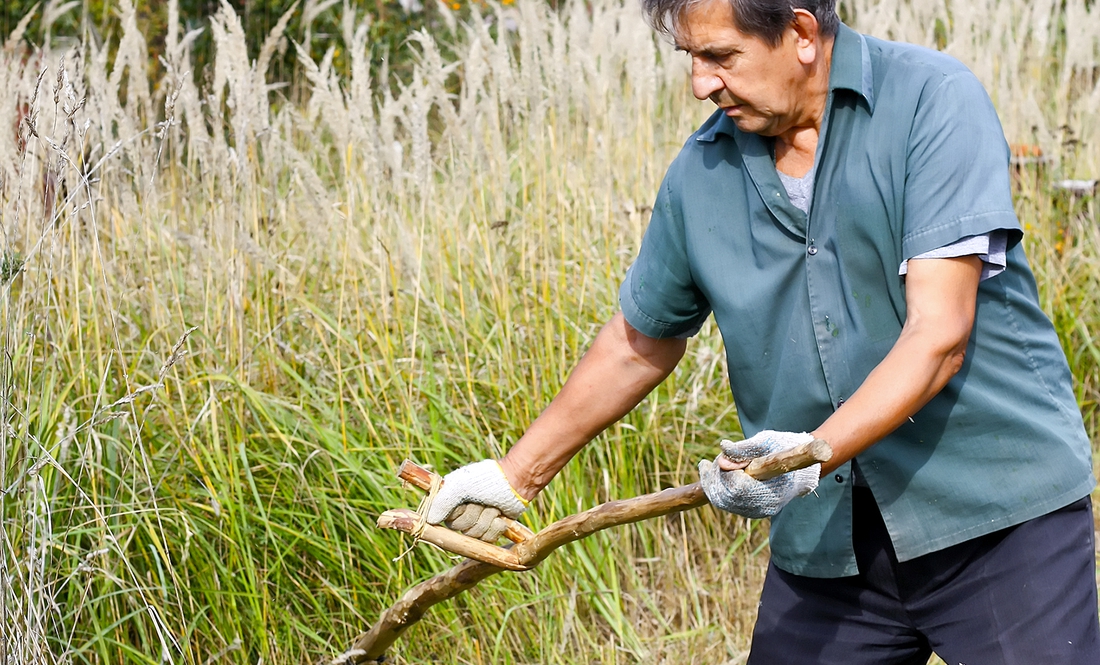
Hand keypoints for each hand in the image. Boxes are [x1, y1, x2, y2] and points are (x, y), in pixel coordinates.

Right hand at [425, 460, 527, 541]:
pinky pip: (487, 540)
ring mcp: (476, 523)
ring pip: (475, 535)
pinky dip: (496, 527)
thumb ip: (442, 501)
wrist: (515, 482)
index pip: (445, 520)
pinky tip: (500, 516)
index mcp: (450, 502)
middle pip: (461, 529)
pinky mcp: (490, 530)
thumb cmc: (487, 479)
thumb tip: (429, 520)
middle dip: (474, 514)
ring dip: (487, 519)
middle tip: (482, 501)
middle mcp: (461, 514)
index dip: (457, 514)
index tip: (466, 503)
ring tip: (493, 506)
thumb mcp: (460, 485)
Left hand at [698, 430, 820, 517]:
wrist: (799, 465)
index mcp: (772, 492)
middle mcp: (763, 507)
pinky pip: (726, 502)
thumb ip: (744, 448)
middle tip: (711, 461)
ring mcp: (756, 511)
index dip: (725, 472)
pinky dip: (717, 488)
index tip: (719, 458)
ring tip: (713, 465)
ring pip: (722, 501)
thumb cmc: (784, 449)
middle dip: (714, 477)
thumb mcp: (767, 442)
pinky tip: (717, 473)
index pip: (738, 487)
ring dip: (713, 482)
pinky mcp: (749, 509)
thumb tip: (722, 451)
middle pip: (726, 497)